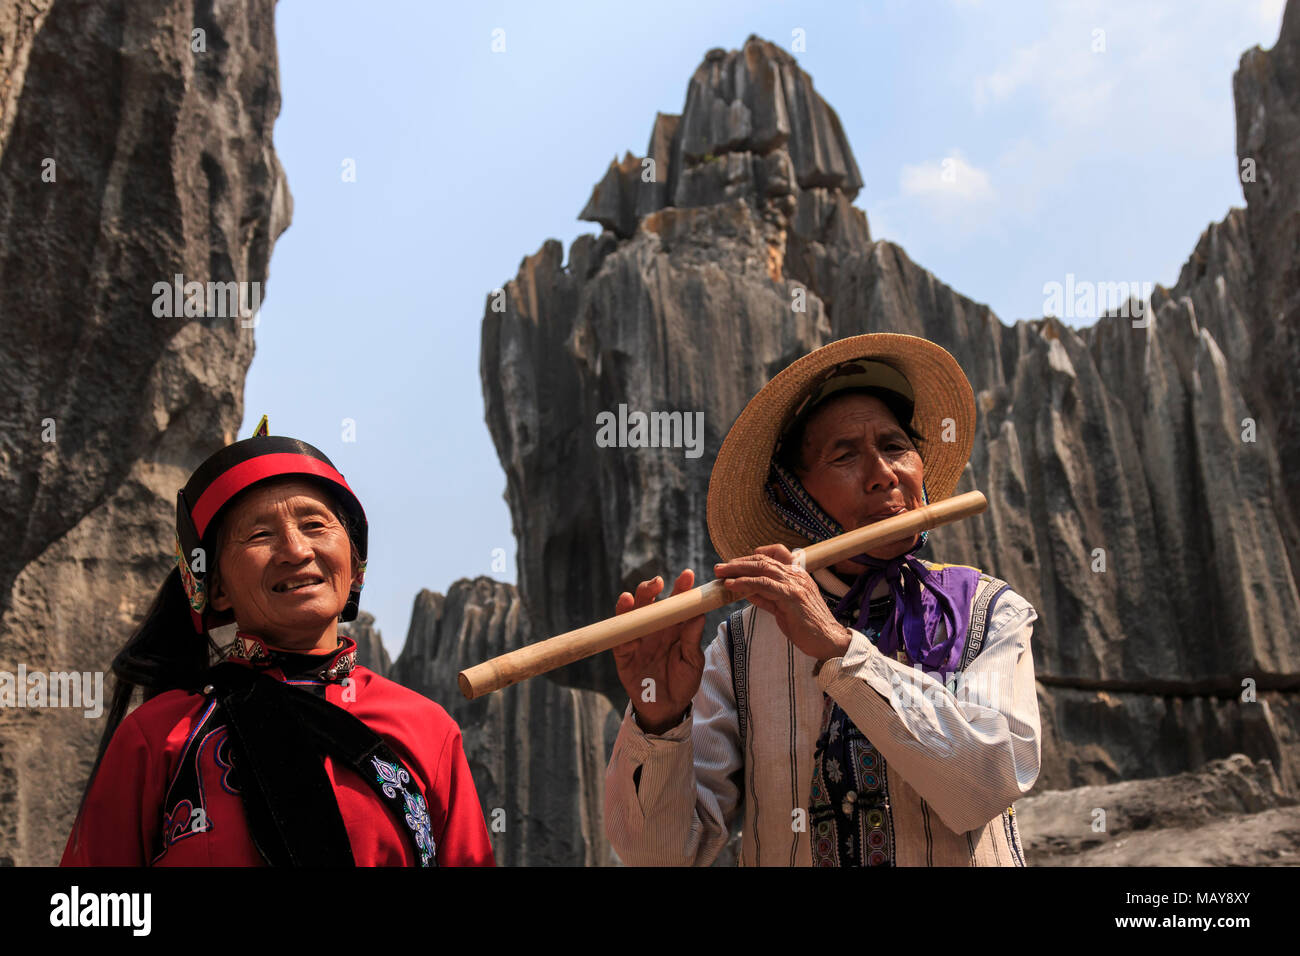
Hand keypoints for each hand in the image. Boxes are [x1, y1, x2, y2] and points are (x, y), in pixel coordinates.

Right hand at [611, 570, 705, 733]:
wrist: (667, 709)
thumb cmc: (683, 683)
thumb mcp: (693, 662)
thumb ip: (692, 639)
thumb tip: (699, 614)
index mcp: (674, 628)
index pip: (676, 604)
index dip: (681, 589)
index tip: (687, 575)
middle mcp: (654, 629)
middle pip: (651, 603)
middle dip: (653, 588)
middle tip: (659, 581)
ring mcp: (638, 639)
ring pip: (633, 613)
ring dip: (636, 600)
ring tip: (642, 591)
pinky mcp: (624, 653)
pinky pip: (619, 635)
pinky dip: (621, 620)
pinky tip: (625, 605)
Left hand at [715, 544, 852, 663]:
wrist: (829, 641)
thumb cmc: (807, 627)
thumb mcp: (783, 609)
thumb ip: (767, 598)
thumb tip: (747, 591)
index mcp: (797, 576)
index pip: (774, 556)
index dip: (753, 556)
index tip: (736, 563)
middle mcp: (796, 575)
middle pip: (763, 561)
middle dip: (738, 563)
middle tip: (719, 567)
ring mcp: (795, 584)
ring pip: (761, 569)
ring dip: (737, 570)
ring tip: (720, 573)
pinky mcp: (791, 596)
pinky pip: (764, 585)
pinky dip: (745, 583)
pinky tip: (731, 585)